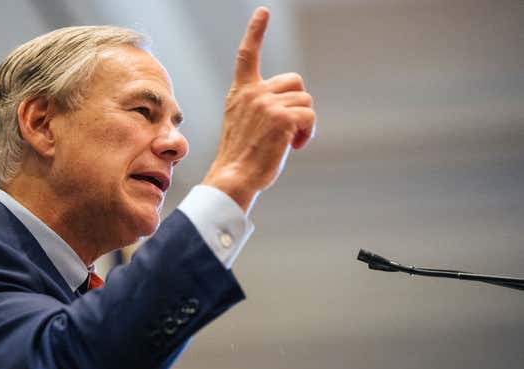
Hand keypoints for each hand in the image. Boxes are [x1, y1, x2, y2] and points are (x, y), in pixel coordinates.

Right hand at [202, 7, 314, 212]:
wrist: (234, 177)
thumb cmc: (241, 157)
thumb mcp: (242, 123)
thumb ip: (260, 106)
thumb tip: (291, 105)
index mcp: (240, 93)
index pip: (248, 55)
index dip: (256, 32)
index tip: (263, 12)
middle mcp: (252, 93)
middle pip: (295, 82)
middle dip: (298, 104)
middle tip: (290, 129)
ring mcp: (267, 104)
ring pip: (305, 101)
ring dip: (304, 123)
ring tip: (290, 141)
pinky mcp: (282, 117)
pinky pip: (309, 116)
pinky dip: (308, 133)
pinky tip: (296, 146)